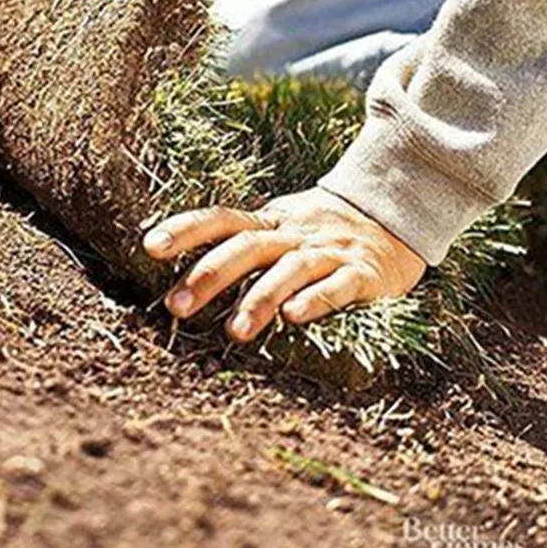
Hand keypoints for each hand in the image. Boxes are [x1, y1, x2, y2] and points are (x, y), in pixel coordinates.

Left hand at [143, 187, 425, 340]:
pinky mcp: (363, 273)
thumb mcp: (280, 227)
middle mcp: (294, 233)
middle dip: (209, 275)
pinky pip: (338, 286)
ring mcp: (328, 251)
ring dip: (259, 299)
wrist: (397, 215)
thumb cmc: (322, 232)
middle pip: (247, 247)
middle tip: (177, 306)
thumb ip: (241, 244)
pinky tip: (294, 317)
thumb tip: (182, 270)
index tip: (149, 246)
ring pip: (289, 270)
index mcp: (270, 222)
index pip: (221, 219)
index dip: (185, 230)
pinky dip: (316, 300)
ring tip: (234, 332)